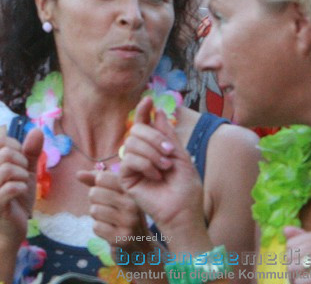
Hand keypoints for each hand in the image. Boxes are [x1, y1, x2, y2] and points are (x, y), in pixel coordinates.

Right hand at [0, 128, 43, 240]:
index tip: (23, 161)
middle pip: (4, 154)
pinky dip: (22, 187)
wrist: (12, 229)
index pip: (0, 142)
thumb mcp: (27, 172)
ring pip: (6, 169)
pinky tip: (22, 192)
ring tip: (25, 183)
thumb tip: (37, 129)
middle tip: (26, 173)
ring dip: (23, 175)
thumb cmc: (18, 199)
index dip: (17, 147)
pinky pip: (10, 188)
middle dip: (22, 161)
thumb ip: (31, 152)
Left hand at [75, 169, 150, 254]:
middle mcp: (132, 204)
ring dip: (97, 218)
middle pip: (94, 193)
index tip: (108, 194)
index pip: (102, 177)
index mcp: (131, 190)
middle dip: (96, 203)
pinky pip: (96, 227)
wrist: (141, 248)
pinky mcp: (122, 238)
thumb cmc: (124, 217)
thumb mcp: (116, 196)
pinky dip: (100, 230)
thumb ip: (97, 182)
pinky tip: (111, 233)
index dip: (98, 186)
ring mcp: (128, 222)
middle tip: (109, 211)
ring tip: (111, 221)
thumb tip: (78, 174)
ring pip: (94, 210)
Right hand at [118, 99, 202, 237]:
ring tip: (166, 167)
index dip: (143, 110)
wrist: (183, 210)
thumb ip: (167, 134)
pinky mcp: (125, 177)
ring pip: (131, 143)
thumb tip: (157, 112)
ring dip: (152, 153)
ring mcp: (131, 165)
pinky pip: (129, 159)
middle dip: (154, 137)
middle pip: (136, 129)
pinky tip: (156, 176)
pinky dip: (146, 164)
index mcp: (152, 146)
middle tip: (170, 151)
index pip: (142, 124)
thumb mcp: (181, 155)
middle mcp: (139, 153)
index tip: (149, 100)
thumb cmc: (185, 186)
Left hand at [283, 226, 310, 283]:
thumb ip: (305, 241)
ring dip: (294, 278)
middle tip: (297, 277)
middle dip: (291, 269)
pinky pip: (302, 281)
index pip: (292, 243)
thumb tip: (286, 230)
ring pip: (294, 268)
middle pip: (291, 255)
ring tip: (302, 281)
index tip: (298, 265)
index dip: (290, 256)